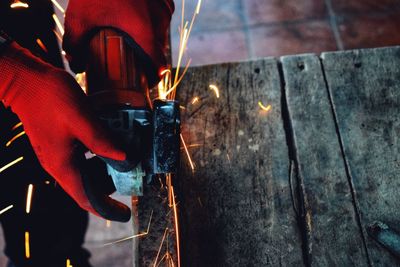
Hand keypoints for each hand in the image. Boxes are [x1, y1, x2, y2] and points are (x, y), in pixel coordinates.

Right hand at [0, 42, 130, 221]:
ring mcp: (57, 154)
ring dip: (105, 172)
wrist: (25, 80)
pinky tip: (109, 145)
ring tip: (124, 162)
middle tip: (131, 181)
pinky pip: (82, 159)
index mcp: (63, 166)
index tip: (124, 213)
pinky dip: (98, 158)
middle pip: (87, 188)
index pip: (87, 199)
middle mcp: (59, 165)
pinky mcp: (59, 143)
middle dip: (109, 188)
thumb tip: (126, 159)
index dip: (106, 209)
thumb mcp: (82, 119)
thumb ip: (103, 141)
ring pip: (85, 173)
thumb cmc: (51, 98)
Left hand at [63, 0, 173, 86]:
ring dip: (151, 39)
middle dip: (148, 58)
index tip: (146, 81)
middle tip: (133, 61)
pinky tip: (137, 18)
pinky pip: (161, 17)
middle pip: (159, 50)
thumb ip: (75, 45)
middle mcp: (160, 23)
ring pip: (161, 33)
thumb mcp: (80, 18)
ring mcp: (164, 8)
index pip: (159, 66)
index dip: (154, 77)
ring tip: (133, 39)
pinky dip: (152, 22)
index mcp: (145, 34)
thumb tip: (76, 64)